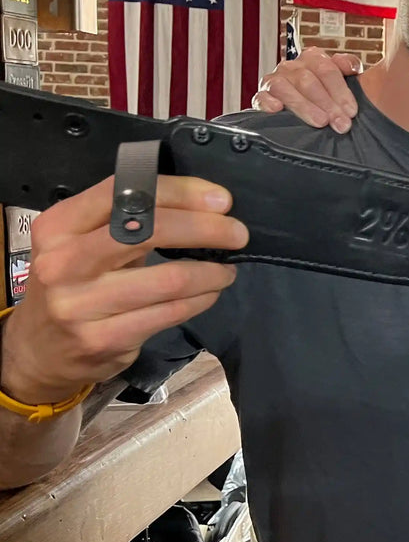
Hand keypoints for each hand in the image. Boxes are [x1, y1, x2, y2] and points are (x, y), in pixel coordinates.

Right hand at [0, 178, 247, 404]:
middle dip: (207, 229)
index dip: (181, 192)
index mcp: (59, 225)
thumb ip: (125, 219)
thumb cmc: (73, 283)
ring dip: (211, 272)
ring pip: (171, 279)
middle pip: (151, 231)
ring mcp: (81, 304)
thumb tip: (203, 202)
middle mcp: (64, 262)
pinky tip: (209, 292)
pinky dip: (201, 299)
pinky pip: (171, 313)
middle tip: (237, 233)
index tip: (220, 200)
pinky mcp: (103, 339)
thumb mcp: (80, 242)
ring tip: (225, 268)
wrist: (38, 349)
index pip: (126, 194)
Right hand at [252, 47, 363, 131]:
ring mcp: (274, 81)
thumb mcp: (342, 79)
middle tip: (340, 123)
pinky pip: (260, 97)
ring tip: (320, 122)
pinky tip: (278, 110)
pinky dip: (267, 102)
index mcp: (312, 58)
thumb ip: (349, 66)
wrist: (305, 108)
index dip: (340, 91)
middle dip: (327, 104)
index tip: (351, 111)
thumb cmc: (327, 93)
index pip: (326, 69)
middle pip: (307, 80)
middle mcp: (292, 67)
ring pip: (284, 87)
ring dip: (304, 106)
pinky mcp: (261, 97)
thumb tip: (352, 67)